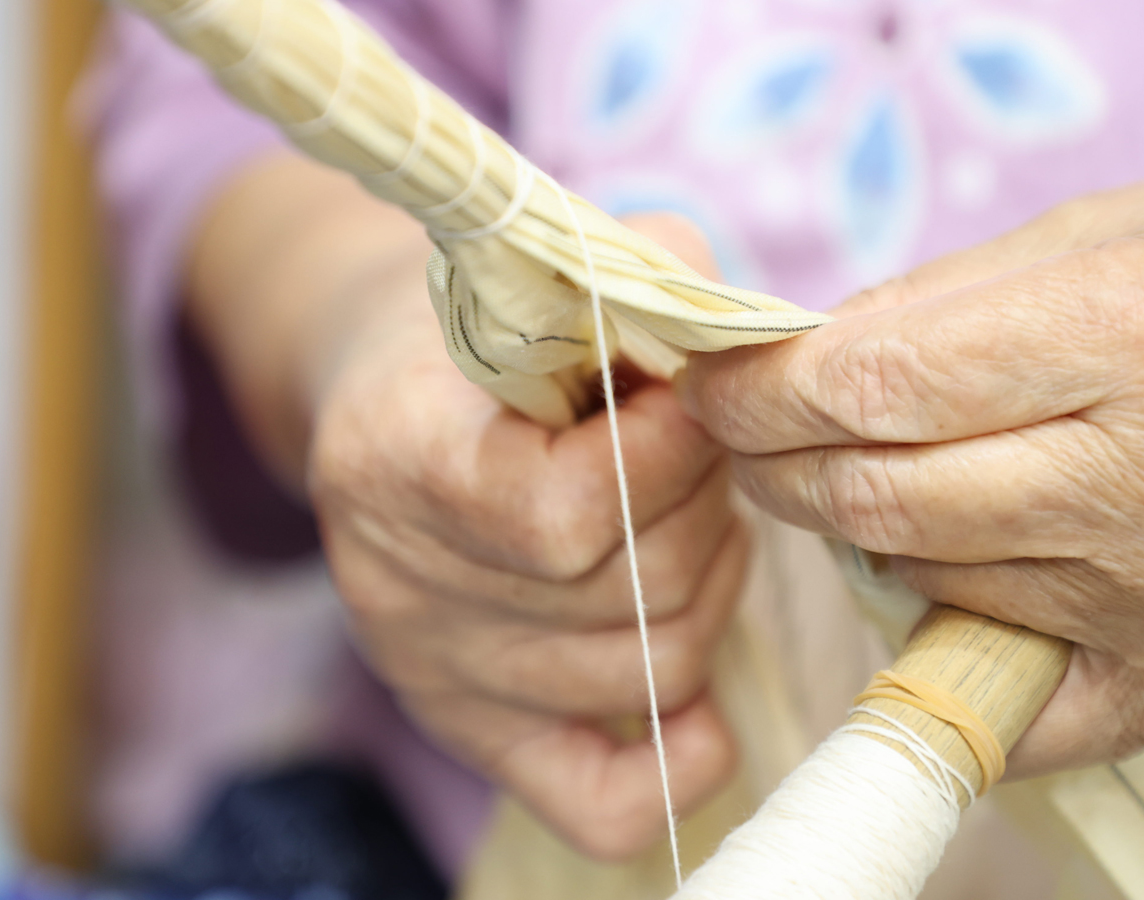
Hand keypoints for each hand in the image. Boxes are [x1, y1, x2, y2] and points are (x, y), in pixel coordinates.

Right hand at [304, 212, 744, 857]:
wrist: (392, 401)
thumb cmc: (481, 332)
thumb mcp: (554, 266)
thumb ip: (654, 279)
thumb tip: (752, 363)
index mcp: (393, 460)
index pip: (562, 516)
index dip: (664, 458)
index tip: (686, 399)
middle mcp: (397, 589)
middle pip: (628, 598)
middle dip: (705, 507)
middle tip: (695, 451)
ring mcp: (434, 674)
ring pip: (651, 672)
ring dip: (711, 581)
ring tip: (687, 515)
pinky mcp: (476, 730)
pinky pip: (599, 804)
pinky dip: (678, 760)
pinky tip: (702, 700)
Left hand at [680, 180, 1143, 777]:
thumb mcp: (1107, 236)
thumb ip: (948, 292)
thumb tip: (806, 349)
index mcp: (1123, 340)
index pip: (869, 386)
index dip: (761, 389)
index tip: (713, 380)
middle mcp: (1130, 486)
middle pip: (871, 495)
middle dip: (772, 461)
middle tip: (743, 429)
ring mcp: (1142, 599)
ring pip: (911, 575)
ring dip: (842, 526)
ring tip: (839, 472)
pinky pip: (992, 695)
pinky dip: (922, 640)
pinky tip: (917, 582)